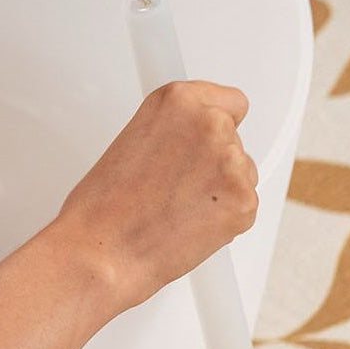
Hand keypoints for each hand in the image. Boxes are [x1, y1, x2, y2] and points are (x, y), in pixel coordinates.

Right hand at [48, 80, 257, 316]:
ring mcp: (232, 162)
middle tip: (176, 181)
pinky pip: (244, 203)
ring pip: (241, 172)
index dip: (213, 123)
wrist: (104, 248)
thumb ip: (175, 127)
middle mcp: (210, 123)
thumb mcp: (134, 138)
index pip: (230, 101)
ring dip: (220, 187)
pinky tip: (190, 220)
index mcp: (179, 100)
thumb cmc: (106, 202)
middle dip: (213, 158)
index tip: (200, 138)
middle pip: (235, 137)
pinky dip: (225, 215)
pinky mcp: (245, 201)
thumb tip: (195, 135)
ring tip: (177, 204)